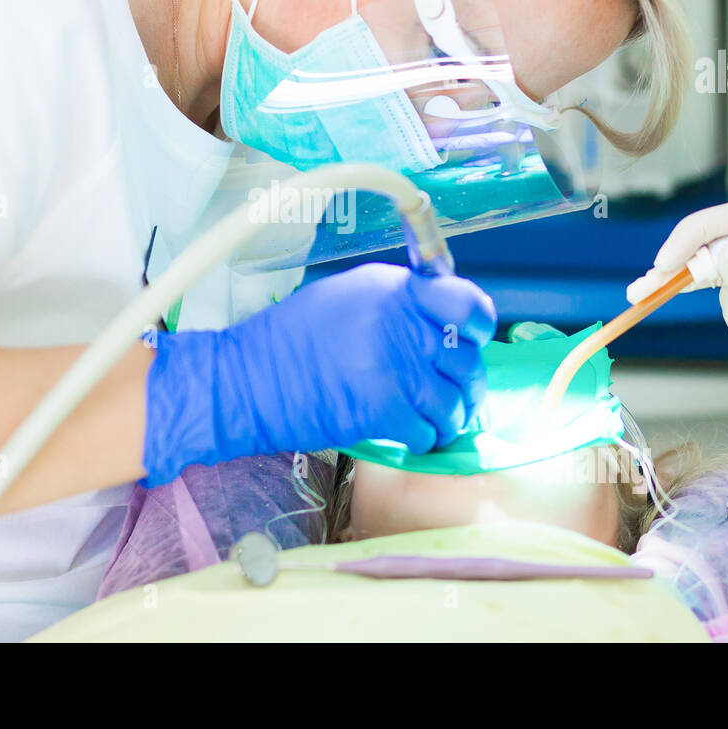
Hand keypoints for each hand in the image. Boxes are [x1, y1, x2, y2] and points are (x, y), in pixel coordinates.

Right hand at [142, 263, 497, 485]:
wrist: (248, 379)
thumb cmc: (289, 340)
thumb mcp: (346, 297)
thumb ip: (395, 305)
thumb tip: (435, 324)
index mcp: (393, 288)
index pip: (467, 302)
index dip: (478, 326)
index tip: (471, 341)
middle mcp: (400, 322)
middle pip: (465, 359)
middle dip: (464, 384)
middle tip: (451, 394)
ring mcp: (395, 366)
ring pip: (453, 403)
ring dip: (447, 418)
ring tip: (430, 421)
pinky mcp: (383, 409)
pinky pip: (427, 432)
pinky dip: (422, 440)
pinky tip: (406, 435)